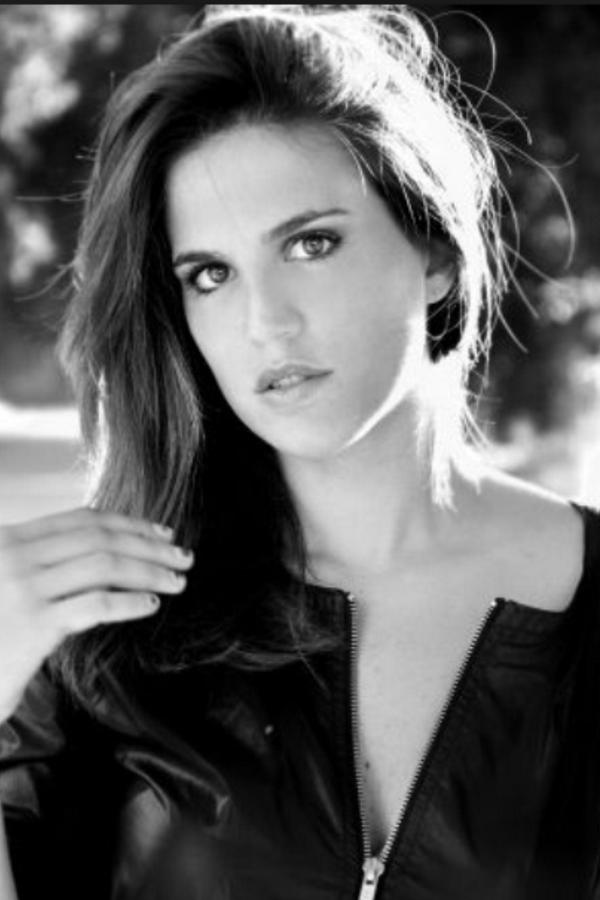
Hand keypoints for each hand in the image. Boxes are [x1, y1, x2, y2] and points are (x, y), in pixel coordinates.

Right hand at [0, 507, 192, 722]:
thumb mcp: (10, 585)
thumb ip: (46, 565)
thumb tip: (110, 556)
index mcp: (10, 539)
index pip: (83, 520)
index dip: (129, 523)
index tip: (163, 532)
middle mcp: (13, 556)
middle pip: (100, 539)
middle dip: (149, 545)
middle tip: (184, 556)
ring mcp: (22, 588)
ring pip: (104, 566)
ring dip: (150, 570)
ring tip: (177, 581)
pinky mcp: (33, 624)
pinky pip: (95, 604)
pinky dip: (129, 602)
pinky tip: (150, 605)